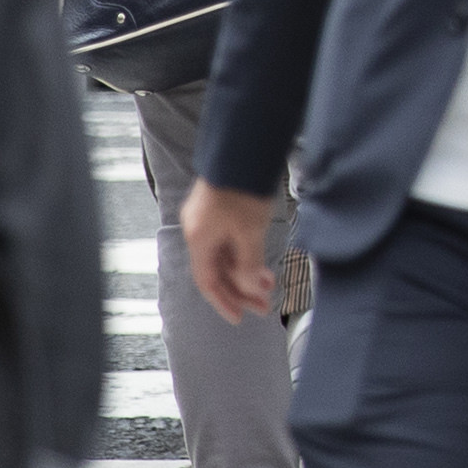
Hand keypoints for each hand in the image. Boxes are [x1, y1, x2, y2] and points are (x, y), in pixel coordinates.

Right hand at [180, 178, 280, 321]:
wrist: (243, 150)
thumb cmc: (244, 187)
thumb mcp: (250, 231)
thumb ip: (247, 264)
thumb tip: (248, 289)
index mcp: (199, 239)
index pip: (207, 282)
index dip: (224, 302)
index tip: (240, 316)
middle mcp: (198, 231)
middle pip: (217, 271)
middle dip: (240, 290)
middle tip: (264, 304)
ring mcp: (207, 220)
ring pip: (225, 256)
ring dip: (246, 272)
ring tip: (269, 283)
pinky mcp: (218, 210)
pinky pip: (229, 241)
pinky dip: (244, 254)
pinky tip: (261, 261)